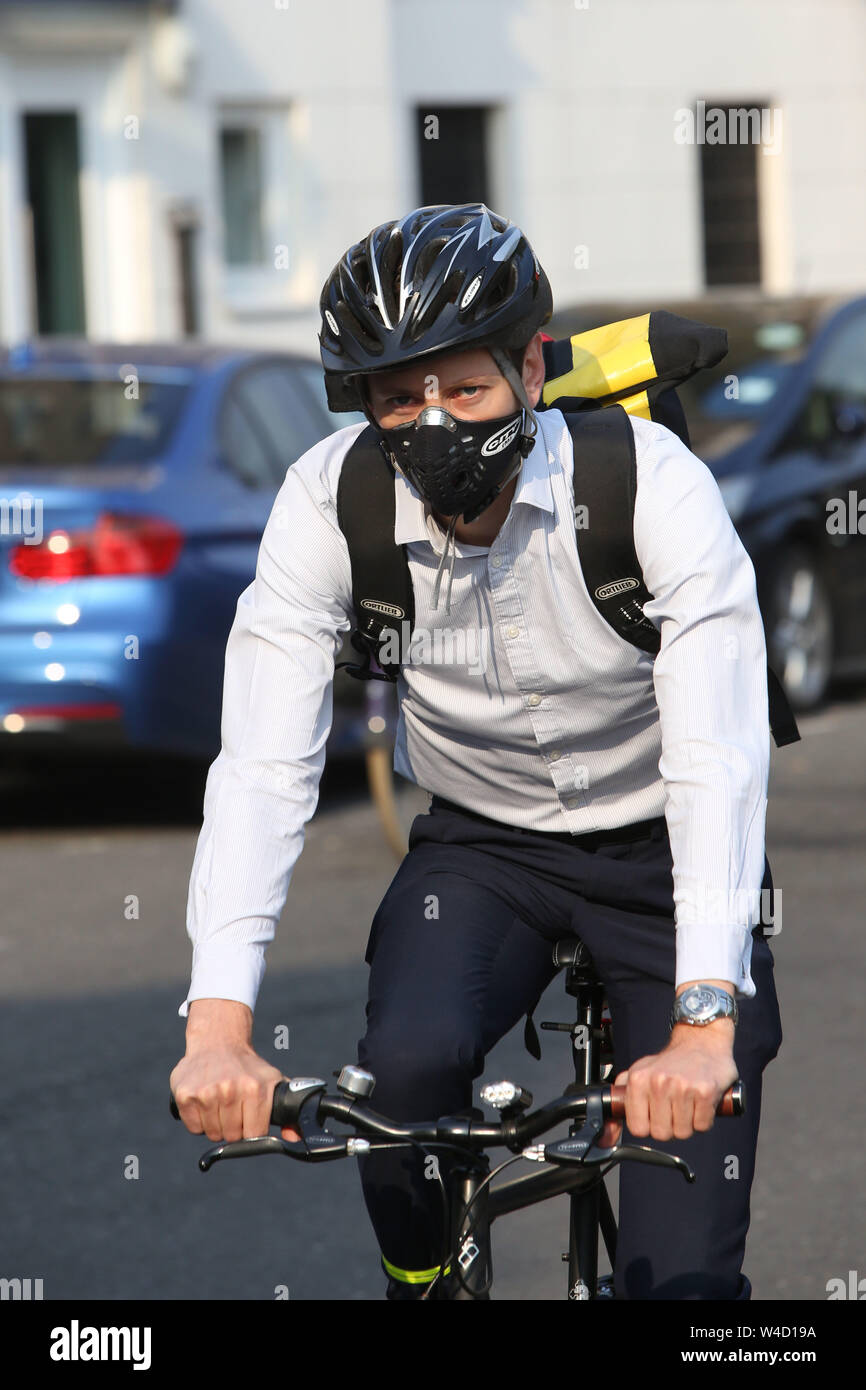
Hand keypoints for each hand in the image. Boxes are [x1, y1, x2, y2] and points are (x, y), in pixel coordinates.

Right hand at [170, 1046, 302, 1143]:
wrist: (217, 1042)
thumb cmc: (247, 1067)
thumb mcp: (272, 1082)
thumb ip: (287, 1112)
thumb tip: (294, 1138)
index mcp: (255, 1088)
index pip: (254, 1134)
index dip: (252, 1130)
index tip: (249, 1118)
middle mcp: (230, 1089)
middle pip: (232, 1136)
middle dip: (234, 1127)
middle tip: (233, 1107)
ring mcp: (207, 1092)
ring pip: (213, 1133)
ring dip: (216, 1124)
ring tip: (219, 1102)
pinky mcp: (186, 1094)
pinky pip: (194, 1127)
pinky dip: (198, 1120)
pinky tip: (205, 1102)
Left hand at [597, 1021, 737, 1148]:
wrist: (702, 1041)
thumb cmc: (671, 1061)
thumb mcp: (640, 1071)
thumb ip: (622, 1096)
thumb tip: (607, 1128)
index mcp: (638, 1079)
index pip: (637, 1128)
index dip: (648, 1126)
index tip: (654, 1115)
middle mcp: (658, 1082)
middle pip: (661, 1134)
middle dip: (669, 1126)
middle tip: (674, 1108)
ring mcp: (682, 1087)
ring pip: (682, 1132)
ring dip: (687, 1123)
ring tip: (687, 1102)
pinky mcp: (705, 1092)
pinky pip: (702, 1125)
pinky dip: (703, 1118)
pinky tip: (699, 1101)